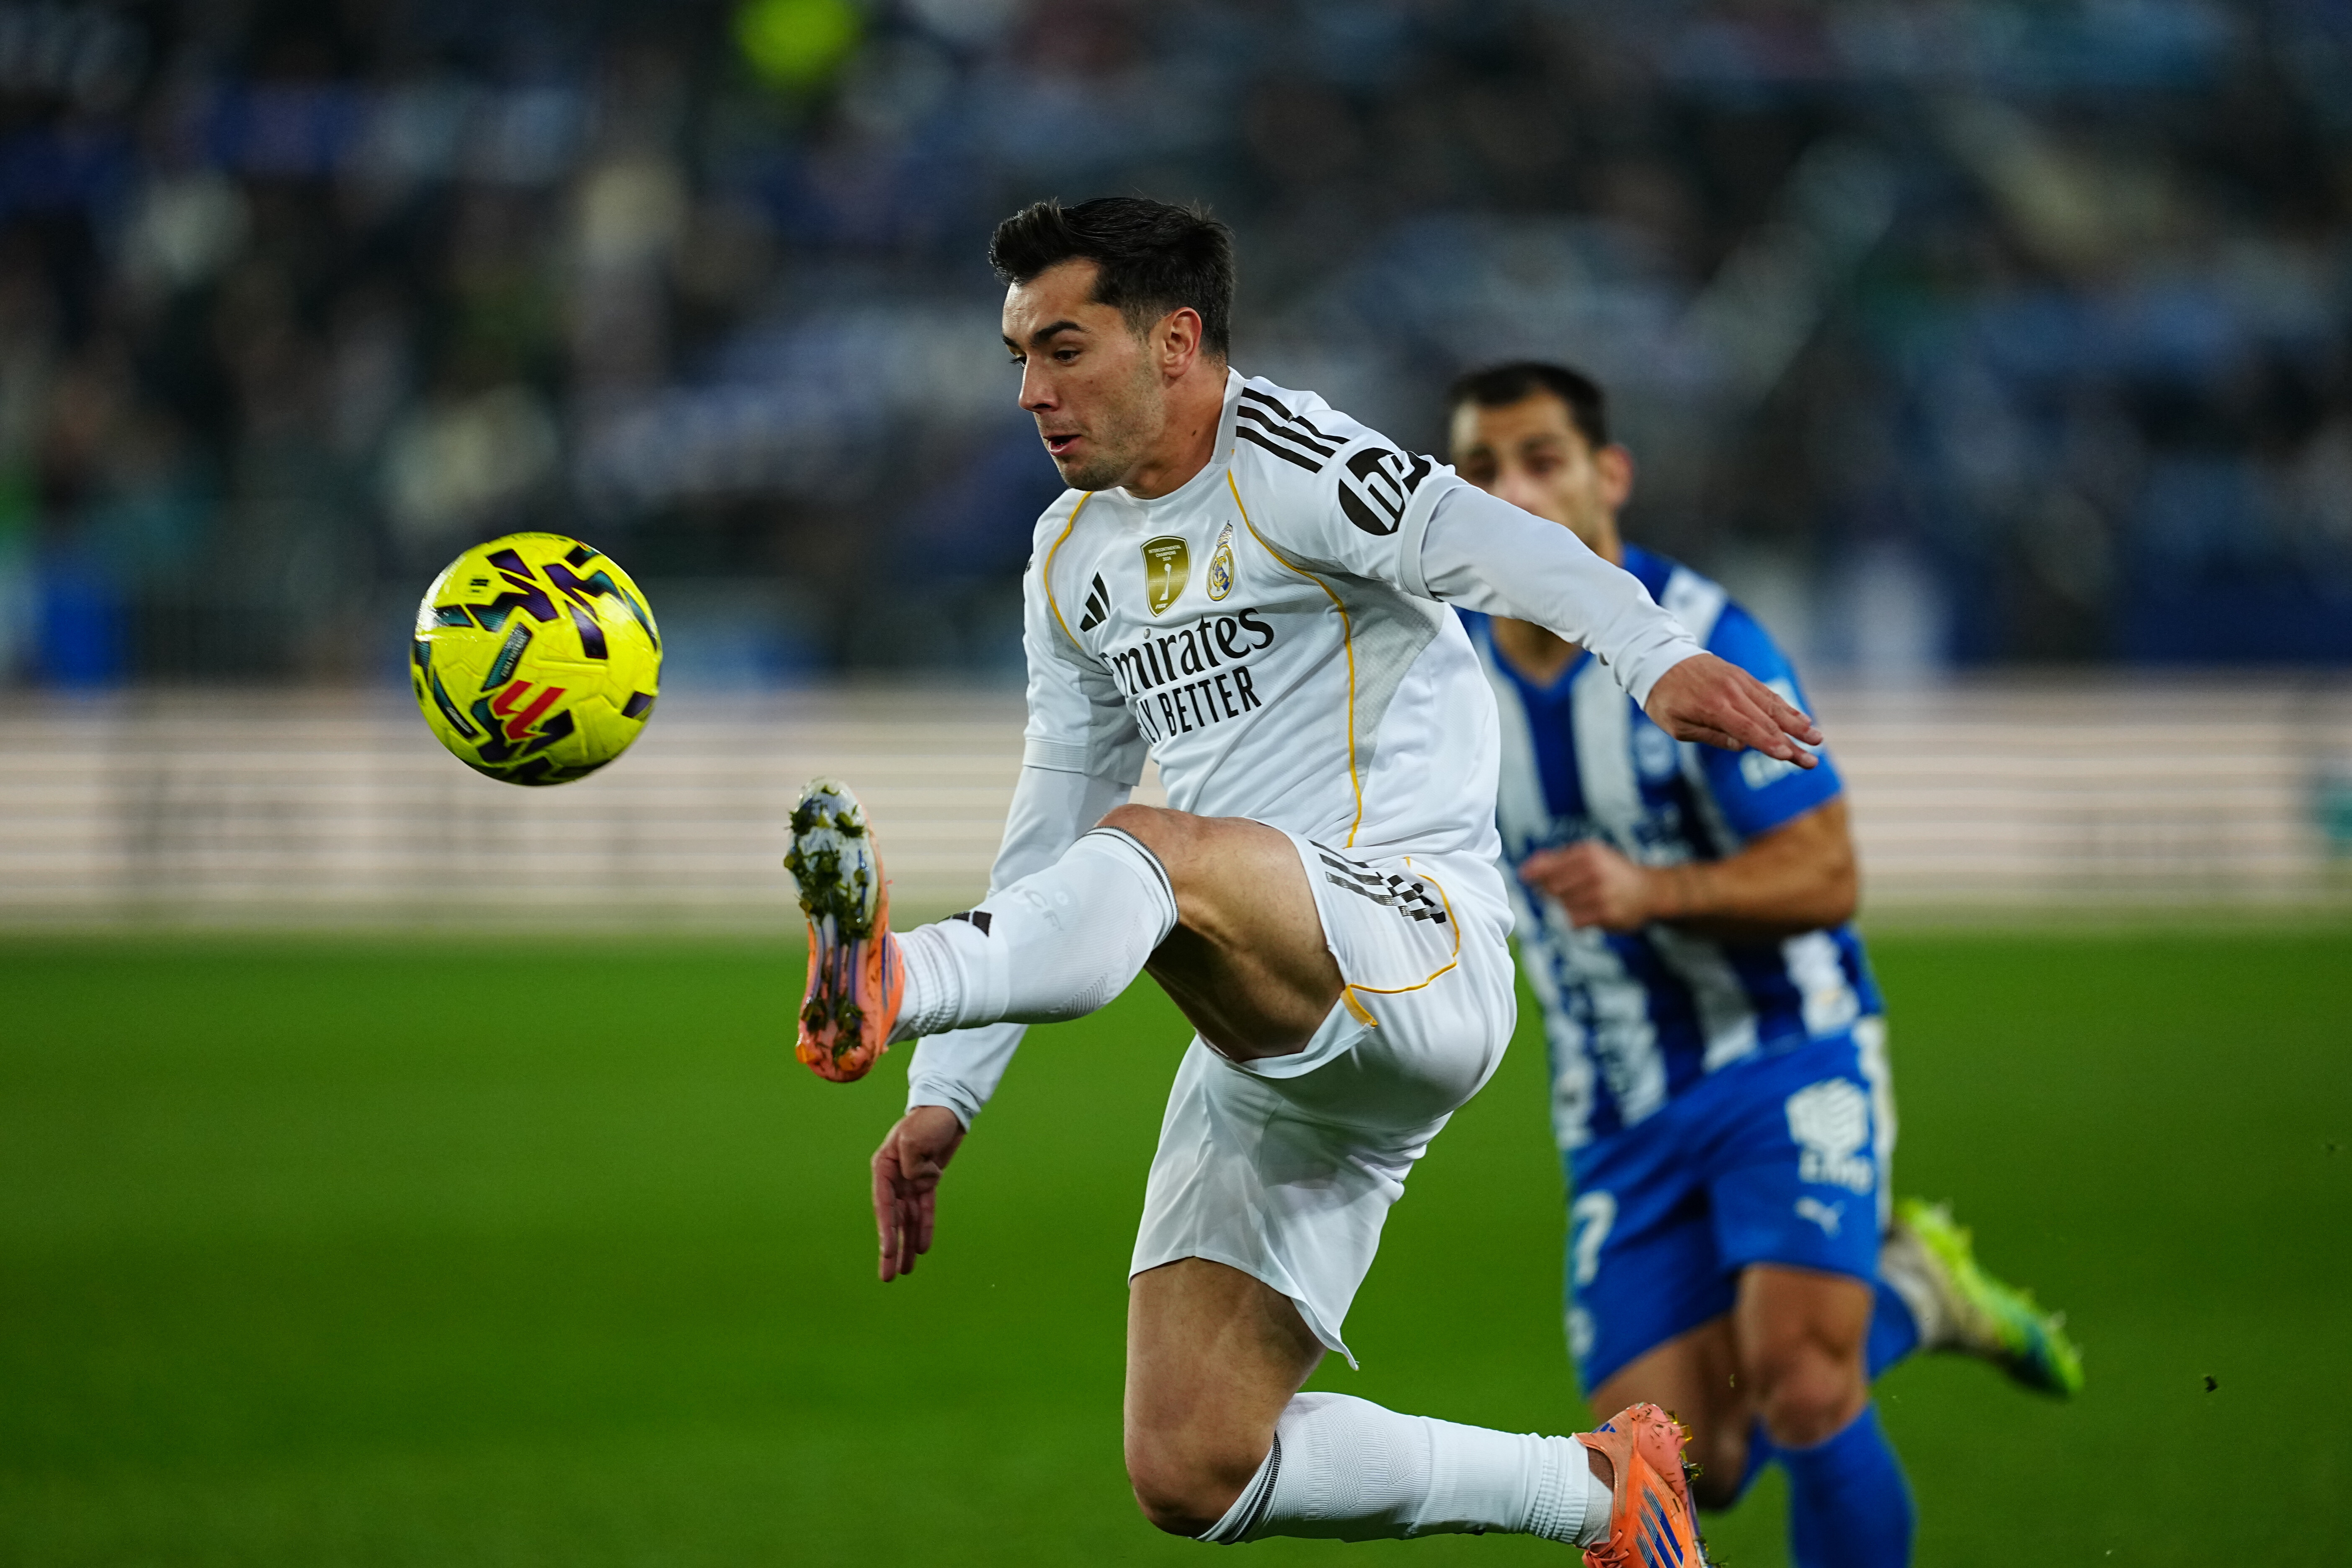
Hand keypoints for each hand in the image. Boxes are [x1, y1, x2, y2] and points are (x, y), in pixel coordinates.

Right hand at [872, 1105, 964, 1281]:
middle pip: (893, 1219)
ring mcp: (910, 1181)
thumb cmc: (928, 1118)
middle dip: (890, 1249)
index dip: (886, 1230)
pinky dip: (924, 1228)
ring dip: (906, 1245)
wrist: (948, 1107)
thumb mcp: (916, 1137)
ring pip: (908, 1220)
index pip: (884, 1204)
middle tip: (887, 1277)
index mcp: (884, 1166)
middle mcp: (894, 1177)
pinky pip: (924, 1210)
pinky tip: (920, 1248)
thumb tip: (919, 1183)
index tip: (888, 1252)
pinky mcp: (927, 1182)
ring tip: (904, 1272)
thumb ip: (913, 1163)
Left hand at [1522, 841, 1658, 931]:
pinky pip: (1574, 921)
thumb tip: (1526, 869)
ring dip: (1568, 906)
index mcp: (1588, 852)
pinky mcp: (1606, 914)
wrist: (1649, 890)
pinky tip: (1591, 912)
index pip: (1548, 866)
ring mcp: (1600, 893)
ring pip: (1562, 906)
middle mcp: (1594, 870)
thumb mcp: (1590, 855)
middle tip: (1568, 890)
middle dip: (1553, 892)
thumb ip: (1557, 860)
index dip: (1533, 874)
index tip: (1525, 877)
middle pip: (1552, 888)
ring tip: (1586, 900)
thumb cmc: (1613, 871)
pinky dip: (1577, 919)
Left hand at [1644, 654, 1821, 766]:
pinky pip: (1768, 693)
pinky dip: (1786, 706)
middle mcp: (1731, 693)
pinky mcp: (1742, 676)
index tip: (1788, 757)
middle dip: (1792, 743)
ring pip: (1773, 706)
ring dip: (1797, 724)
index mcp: (1713, 708)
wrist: (1658, 659)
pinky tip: (1801, 718)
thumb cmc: (1664, 698)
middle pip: (1767, 722)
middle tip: (1812, 760)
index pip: (1748, 730)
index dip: (1768, 745)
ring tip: (1817, 738)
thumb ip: (1711, 736)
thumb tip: (1742, 746)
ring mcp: (1739, 682)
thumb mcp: (1677, 726)